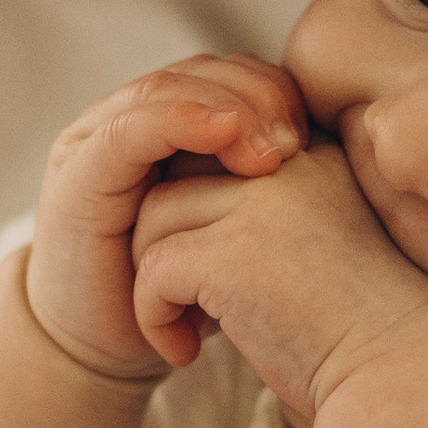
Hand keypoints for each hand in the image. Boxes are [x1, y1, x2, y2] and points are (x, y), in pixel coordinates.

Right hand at [27, 53, 306, 385]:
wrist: (109, 353)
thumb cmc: (185, 297)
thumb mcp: (240, 233)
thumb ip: (271, 186)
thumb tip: (351, 157)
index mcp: (174, 126)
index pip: (230, 76)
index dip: (274, 90)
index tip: (313, 133)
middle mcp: (132, 121)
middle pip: (201, 73)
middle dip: (256, 95)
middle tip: (296, 139)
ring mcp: (97, 140)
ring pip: (166, 88)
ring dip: (225, 107)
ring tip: (269, 150)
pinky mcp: (76, 173)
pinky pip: (129, 128)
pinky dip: (179, 121)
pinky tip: (222, 133)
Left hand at [134, 140, 427, 427]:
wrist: (403, 382)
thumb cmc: (362, 334)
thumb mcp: (315, 249)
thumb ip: (262, 214)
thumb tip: (171, 202)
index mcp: (316, 155)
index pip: (221, 153)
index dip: (198, 213)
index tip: (211, 275)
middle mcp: (293, 163)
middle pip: (181, 174)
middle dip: (168, 240)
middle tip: (188, 305)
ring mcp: (265, 202)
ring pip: (156, 216)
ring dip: (156, 281)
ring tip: (188, 329)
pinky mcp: (235, 251)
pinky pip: (153, 269)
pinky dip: (153, 317)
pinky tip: (186, 354)